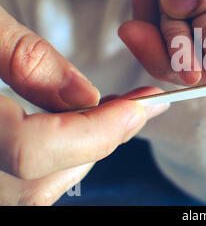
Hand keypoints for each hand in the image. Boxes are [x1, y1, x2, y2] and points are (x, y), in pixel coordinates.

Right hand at [0, 6, 167, 204]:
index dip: (97, 130)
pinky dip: (56, 159)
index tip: (141, 106)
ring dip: (80, 153)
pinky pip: (22, 183)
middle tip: (138, 106)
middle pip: (40, 180)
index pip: (33, 151)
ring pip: (35, 188)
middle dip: (98, 141)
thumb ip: (25, 59)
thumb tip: (87, 95)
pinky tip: (72, 129)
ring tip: (111, 113)